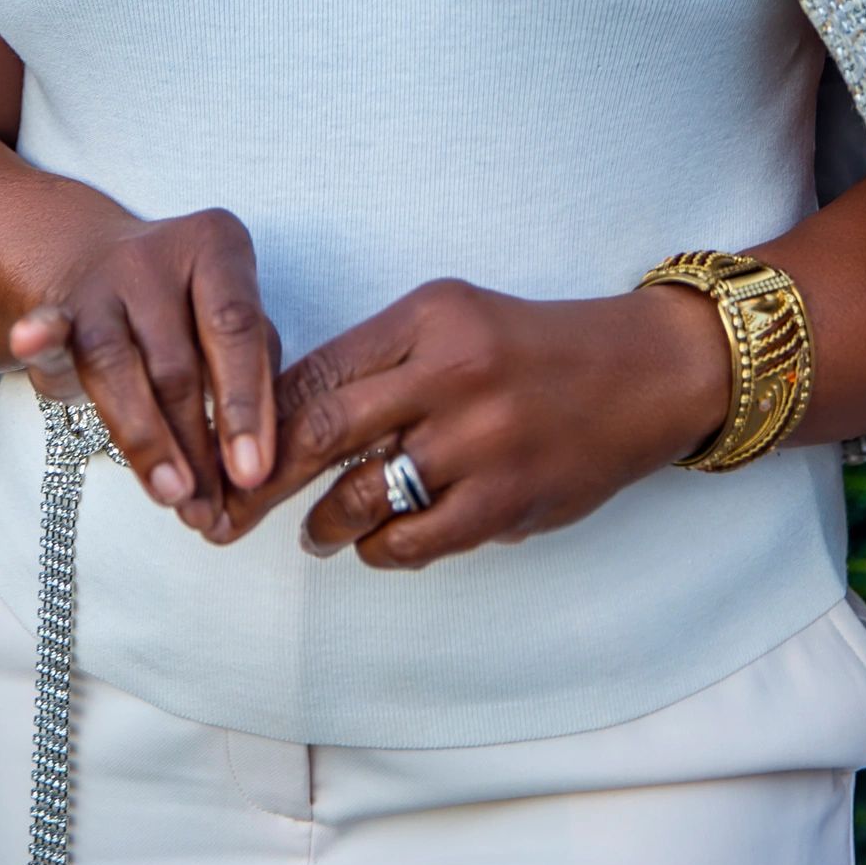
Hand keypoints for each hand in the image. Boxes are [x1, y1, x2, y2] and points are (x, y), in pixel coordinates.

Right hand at [7, 207, 281, 536]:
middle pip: (176, 360)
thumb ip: (254, 380)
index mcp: (216, 245)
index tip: (252, 473)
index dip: (246, 405)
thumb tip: (254, 470)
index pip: (236, 329)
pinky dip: (39, 336)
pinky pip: (47, 326)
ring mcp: (101, 280)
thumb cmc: (190, 313)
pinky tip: (27, 340)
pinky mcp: (54, 308)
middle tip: (209, 507)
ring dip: (144, 440)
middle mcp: (157, 256)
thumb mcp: (232, 329)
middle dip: (196, 444)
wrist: (102, 264)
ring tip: (170, 495)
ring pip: (116, 366)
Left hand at [218, 277, 728, 568]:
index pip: (316, 369)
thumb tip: (285, 418)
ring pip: (361, 497)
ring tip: (318, 531)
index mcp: (429, 315)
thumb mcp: (454, 319)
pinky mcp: (507, 498)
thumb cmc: (529, 347)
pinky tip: (379, 543)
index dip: (256, 419)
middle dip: (261, 481)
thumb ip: (381, 360)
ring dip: (324, 525)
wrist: (641, 373)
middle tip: (229, 512)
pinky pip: (415, 541)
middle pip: (320, 431)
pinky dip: (382, 550)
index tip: (224, 452)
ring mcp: (481, 439)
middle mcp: (451, 371)